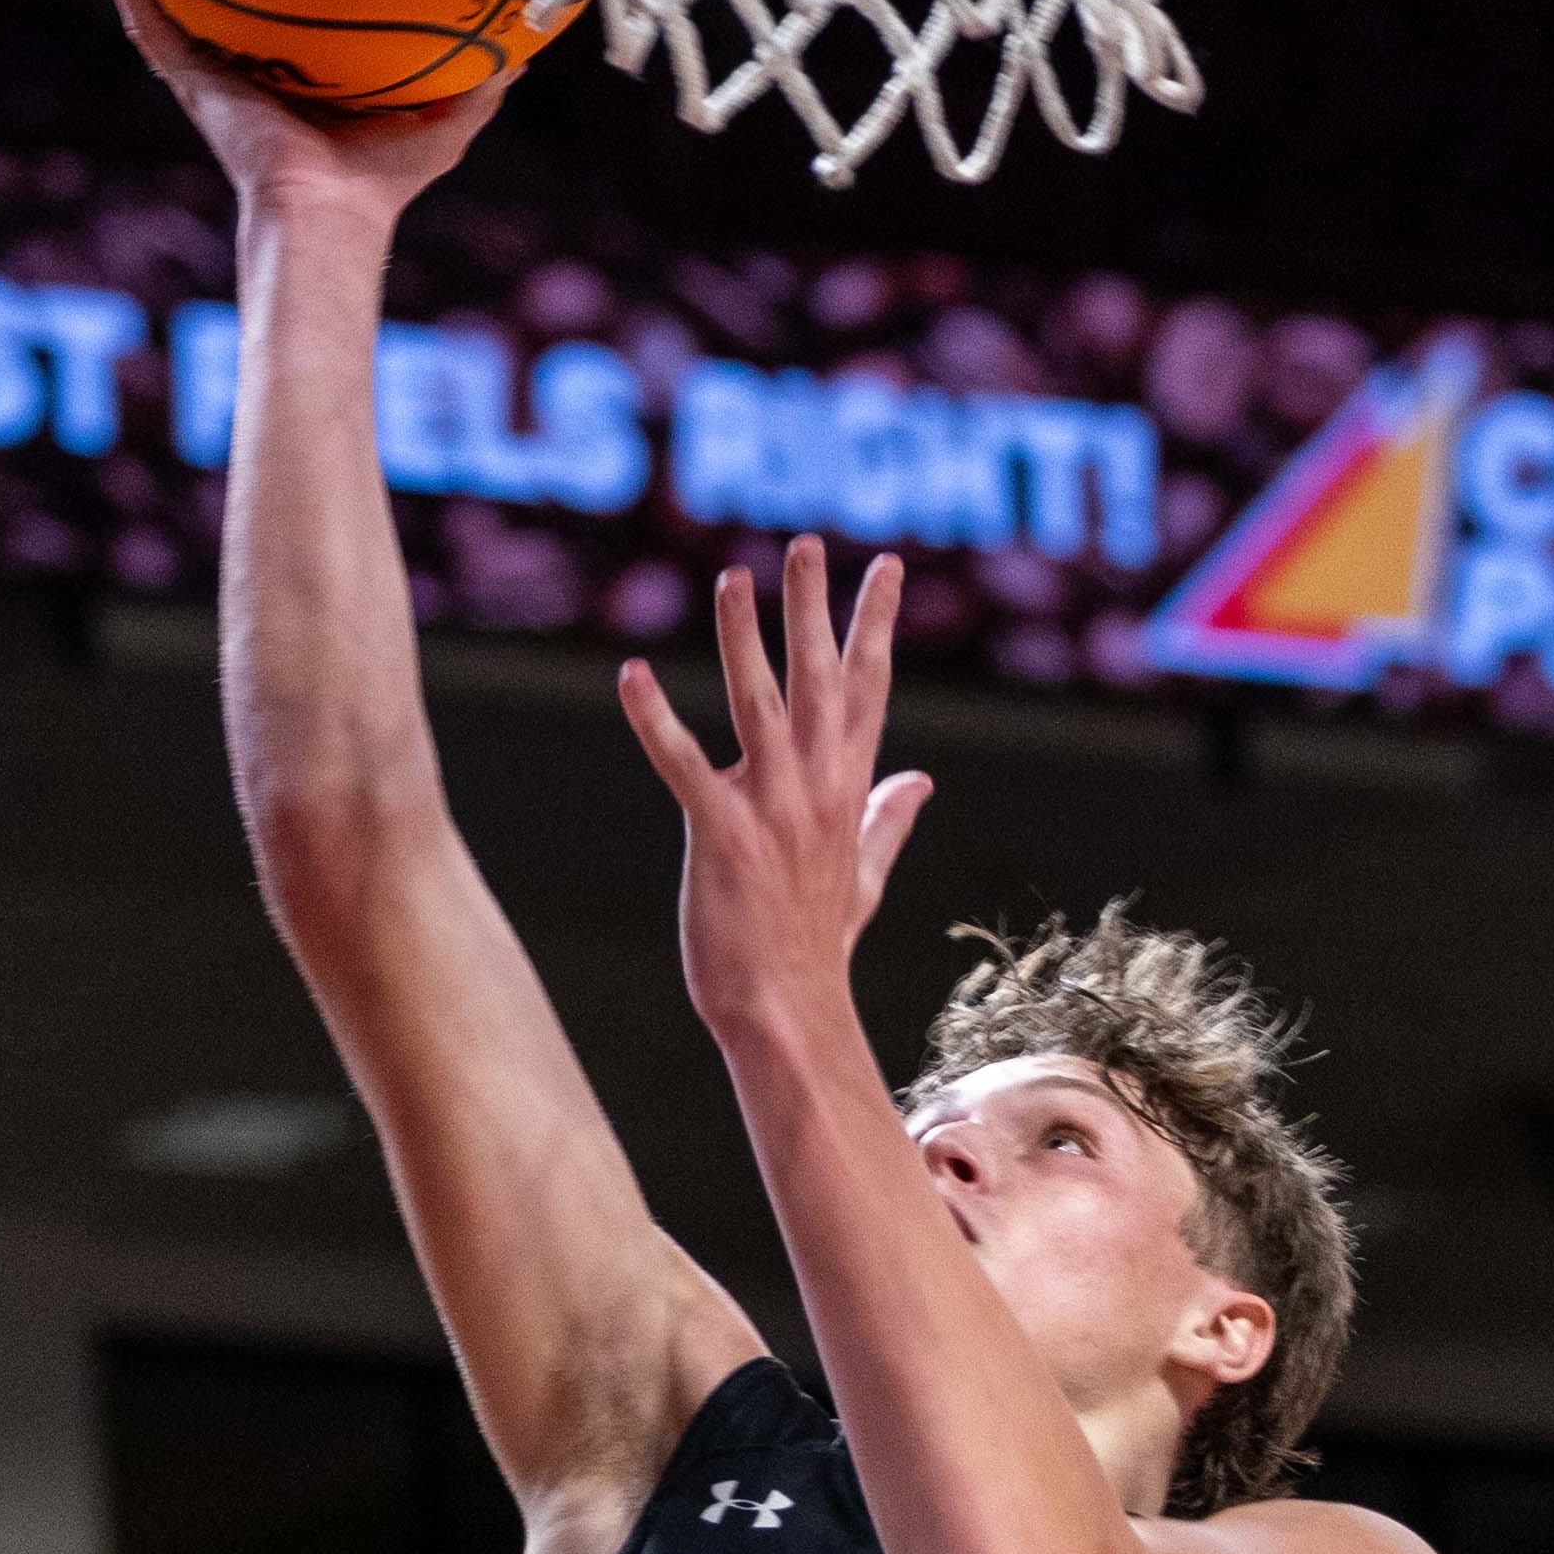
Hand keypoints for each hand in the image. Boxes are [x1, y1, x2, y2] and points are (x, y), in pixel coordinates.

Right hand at [95, 0, 515, 227]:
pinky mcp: (195, 84)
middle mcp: (261, 76)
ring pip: (182, 13)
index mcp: (313, 83)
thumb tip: (530, 46)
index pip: (301, 26)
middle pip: (238, 12)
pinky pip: (153, 27)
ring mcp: (221, 79)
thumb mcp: (449, 118)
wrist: (326, 216)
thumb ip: (486, 79)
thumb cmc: (384, 183)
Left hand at [618, 538, 934, 1051]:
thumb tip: (922, 781)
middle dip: (812, 607)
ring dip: (743, 638)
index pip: (867, 689)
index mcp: (848, 789)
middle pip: (818, 678)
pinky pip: (683, 766)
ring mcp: (771, 809)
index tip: (884, 566)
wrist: (787, 1010)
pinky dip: (656, 720)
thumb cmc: (815, 946)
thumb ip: (888, 819)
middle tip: (804, 542)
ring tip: (731, 577)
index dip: (874, 623)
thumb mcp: (864, 874)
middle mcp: (817, 788)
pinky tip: (631, 676)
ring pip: (758, 704)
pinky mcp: (721, 835)